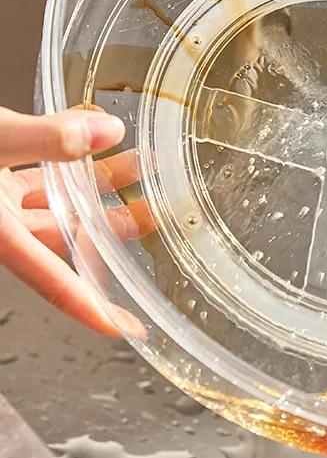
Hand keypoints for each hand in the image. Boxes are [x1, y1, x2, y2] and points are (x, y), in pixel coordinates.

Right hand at [0, 106, 152, 335]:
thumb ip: (43, 140)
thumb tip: (109, 133)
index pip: (54, 282)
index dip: (92, 308)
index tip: (129, 327)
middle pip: (67, 236)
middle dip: (114, 225)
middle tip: (160, 210)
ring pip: (55, 199)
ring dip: (97, 181)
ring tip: (142, 163)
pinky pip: (35, 168)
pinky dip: (64, 152)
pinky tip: (90, 130)